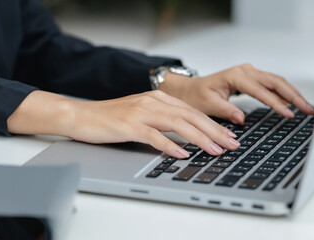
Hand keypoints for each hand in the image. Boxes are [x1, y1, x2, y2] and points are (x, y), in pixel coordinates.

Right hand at [7, 90, 240, 158]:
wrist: (81, 115)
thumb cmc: (109, 117)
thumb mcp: (140, 114)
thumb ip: (162, 121)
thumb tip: (185, 136)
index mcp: (157, 98)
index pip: (192, 111)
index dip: (213, 124)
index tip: (228, 136)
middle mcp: (152, 102)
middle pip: (191, 116)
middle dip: (215, 131)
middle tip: (232, 144)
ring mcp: (140, 112)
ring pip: (178, 124)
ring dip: (200, 138)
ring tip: (215, 150)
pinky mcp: (128, 125)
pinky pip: (154, 136)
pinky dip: (170, 145)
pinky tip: (182, 154)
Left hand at [160, 64, 313, 123]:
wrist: (189, 90)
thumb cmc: (196, 96)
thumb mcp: (208, 105)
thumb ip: (225, 110)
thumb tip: (241, 118)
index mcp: (234, 76)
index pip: (260, 90)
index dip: (275, 103)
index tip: (287, 113)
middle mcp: (244, 71)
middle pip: (275, 81)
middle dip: (292, 95)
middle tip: (306, 109)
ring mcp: (248, 73)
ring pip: (276, 81)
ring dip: (291, 93)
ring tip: (304, 107)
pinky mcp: (250, 78)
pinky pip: (270, 84)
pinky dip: (282, 92)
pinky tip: (290, 102)